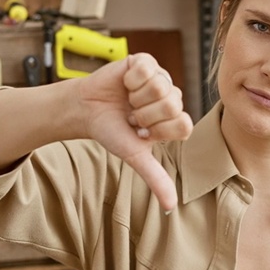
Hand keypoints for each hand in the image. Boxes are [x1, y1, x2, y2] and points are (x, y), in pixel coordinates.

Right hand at [75, 53, 192, 210]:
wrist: (85, 110)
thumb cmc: (111, 131)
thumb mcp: (135, 156)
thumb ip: (156, 179)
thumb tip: (170, 208)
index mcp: (174, 119)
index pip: (184, 124)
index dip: (159, 130)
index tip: (141, 132)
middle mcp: (171, 97)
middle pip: (172, 105)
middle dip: (144, 114)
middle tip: (132, 115)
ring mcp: (160, 77)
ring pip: (160, 86)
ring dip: (136, 97)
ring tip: (127, 100)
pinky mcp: (145, 61)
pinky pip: (146, 69)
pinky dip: (129, 79)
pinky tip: (124, 84)